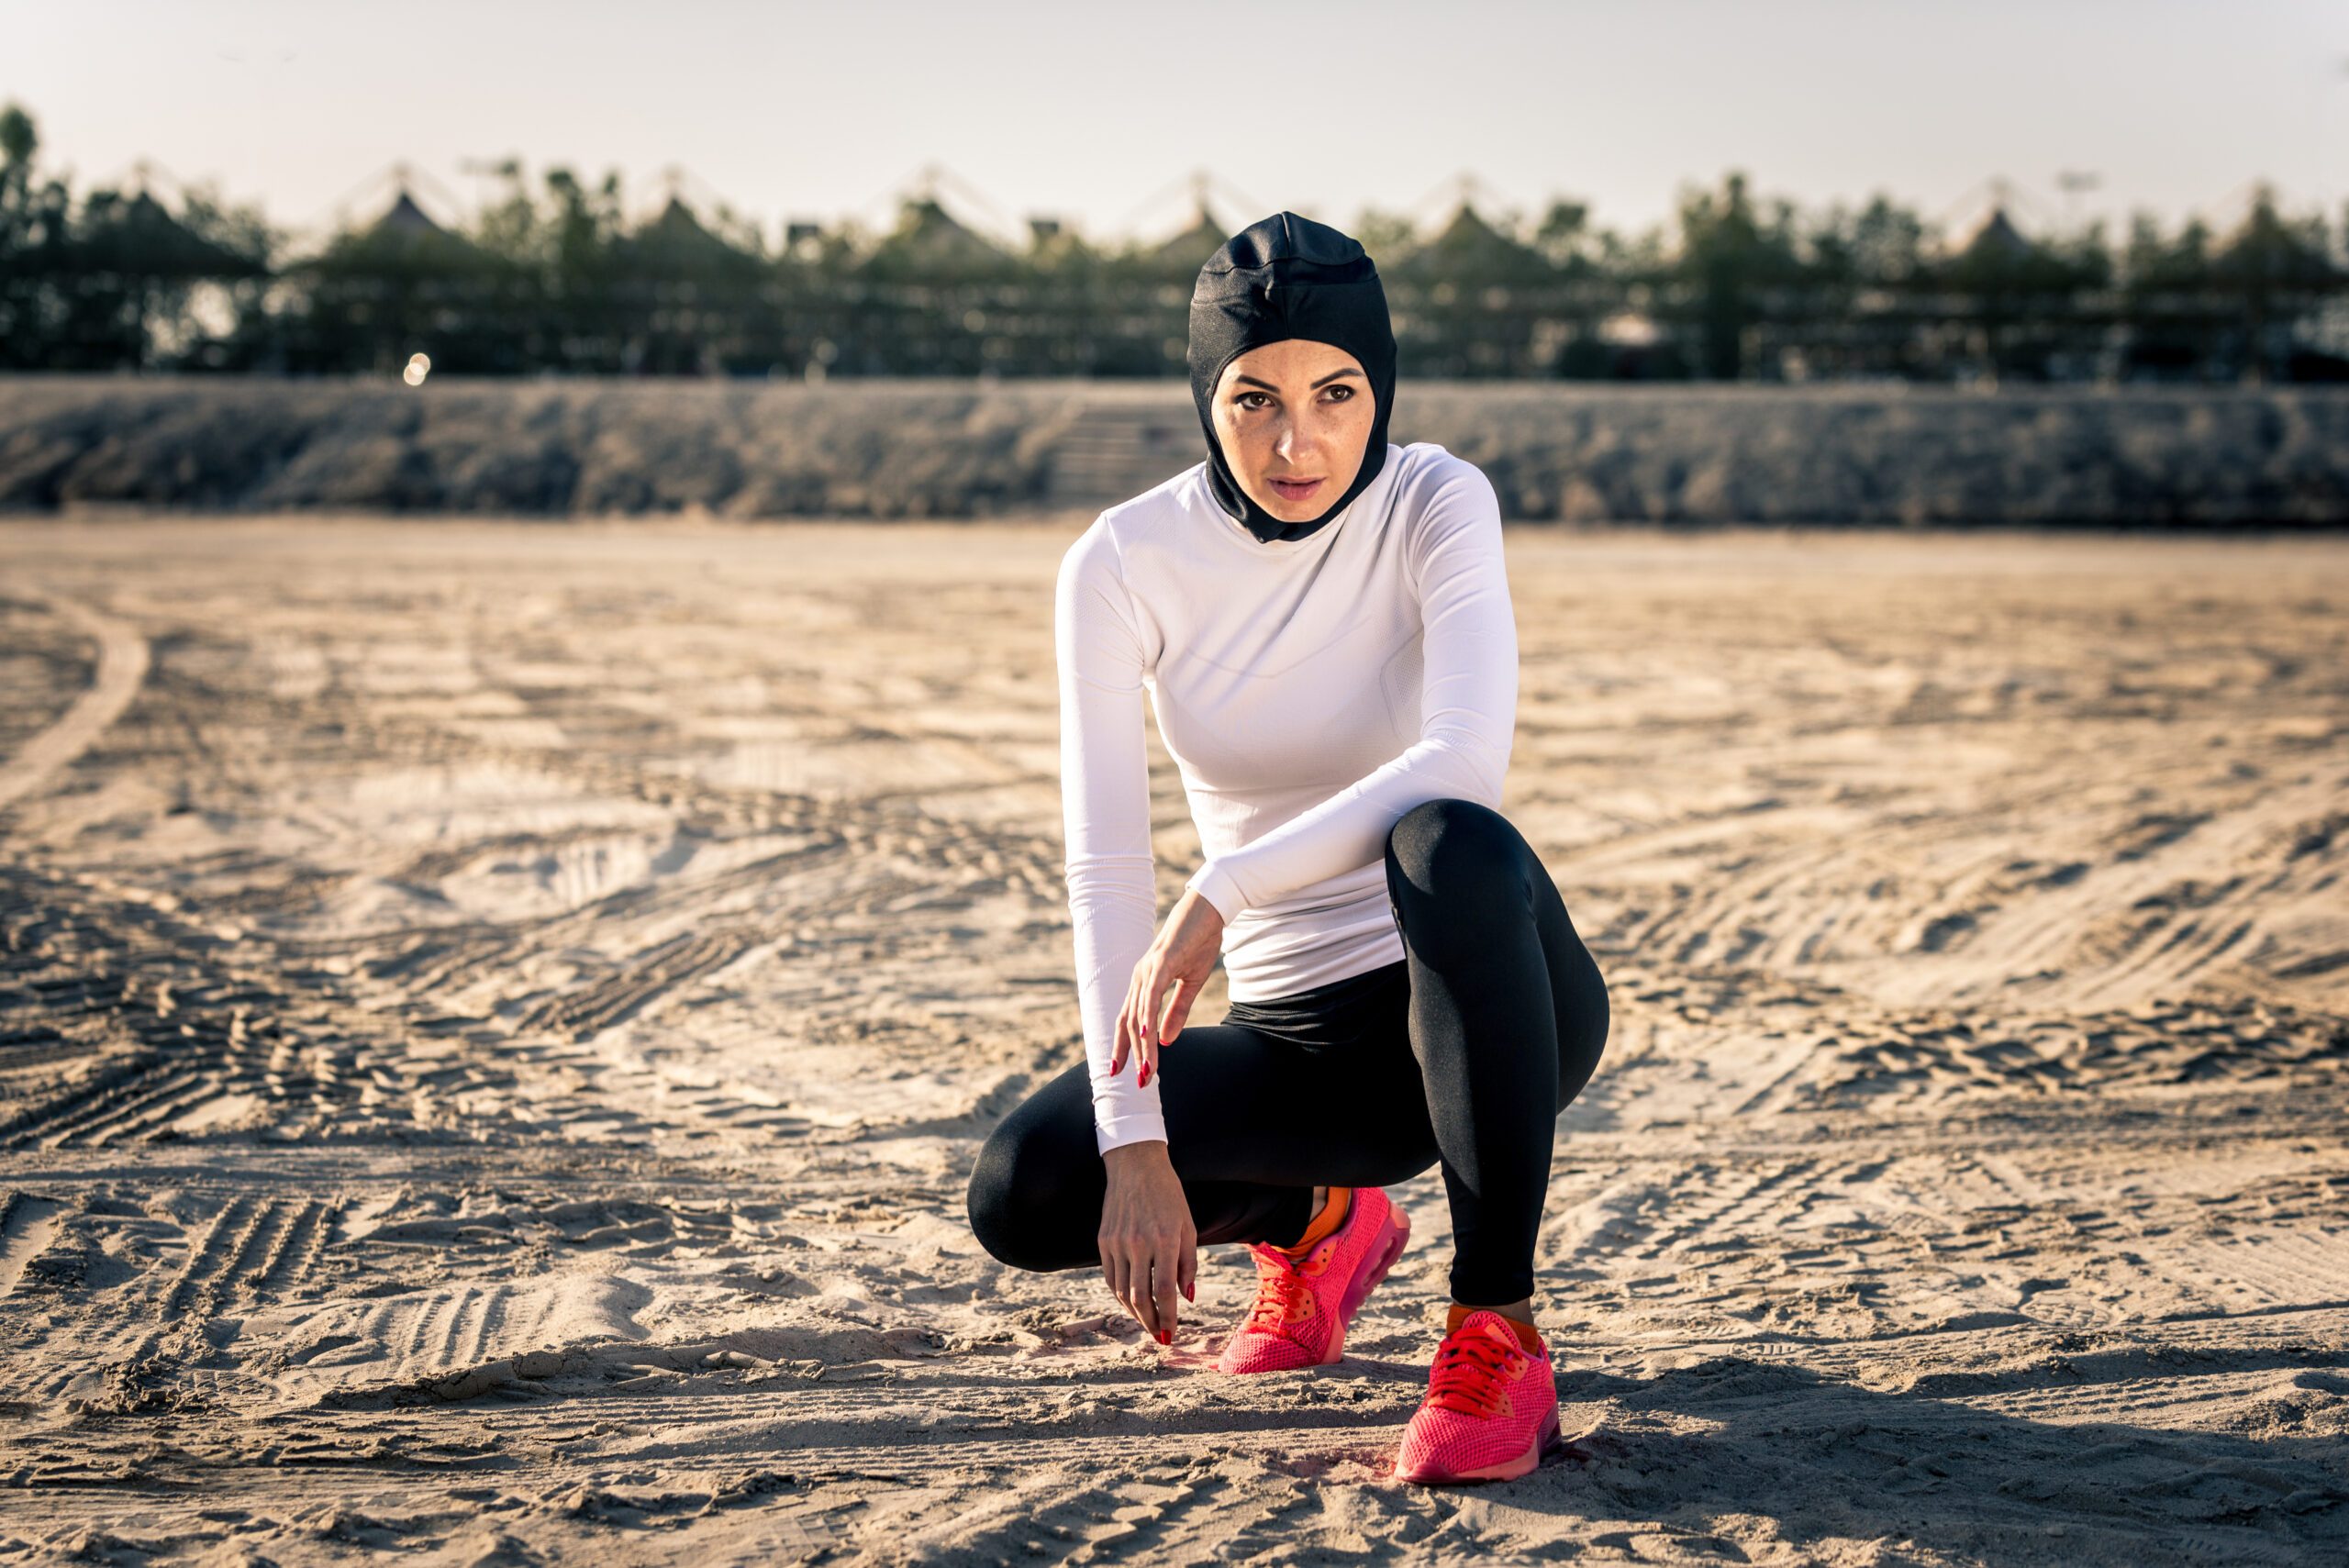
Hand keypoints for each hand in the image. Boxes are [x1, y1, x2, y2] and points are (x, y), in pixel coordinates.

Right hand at [1099, 1140, 1196, 1341]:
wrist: (1135, 1166)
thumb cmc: (1169, 1196)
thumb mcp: (1188, 1226)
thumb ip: (1189, 1264)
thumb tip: (1186, 1298)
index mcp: (1165, 1239)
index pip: (1165, 1290)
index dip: (1169, 1317)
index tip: (1172, 1335)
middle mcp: (1139, 1243)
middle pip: (1141, 1297)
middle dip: (1151, 1323)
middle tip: (1160, 1337)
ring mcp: (1117, 1242)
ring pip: (1123, 1292)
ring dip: (1135, 1314)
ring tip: (1148, 1323)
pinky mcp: (1103, 1241)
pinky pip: (1111, 1278)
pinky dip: (1121, 1295)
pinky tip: (1132, 1303)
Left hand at [1111, 886, 1223, 1089]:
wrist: (1209, 910)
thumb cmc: (1199, 942)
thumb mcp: (1191, 984)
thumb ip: (1177, 1012)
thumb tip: (1166, 1041)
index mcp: (1144, 983)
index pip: (1129, 1021)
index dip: (1125, 1048)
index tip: (1125, 1073)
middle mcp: (1139, 978)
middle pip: (1128, 1023)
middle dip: (1131, 1056)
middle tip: (1139, 1084)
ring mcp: (1147, 970)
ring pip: (1140, 1015)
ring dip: (1143, 1047)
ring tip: (1148, 1072)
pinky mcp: (1160, 963)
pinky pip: (1151, 996)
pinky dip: (1147, 1018)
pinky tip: (1147, 1039)